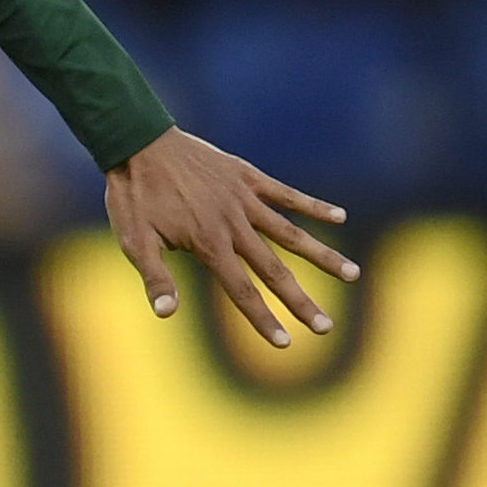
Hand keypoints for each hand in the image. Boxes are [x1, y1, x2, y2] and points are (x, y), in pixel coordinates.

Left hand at [104, 128, 357, 346]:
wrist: (138, 143)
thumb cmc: (132, 196)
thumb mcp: (133, 240)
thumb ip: (155, 277)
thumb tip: (166, 313)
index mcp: (208, 245)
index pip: (242, 291)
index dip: (263, 319)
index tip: (285, 343)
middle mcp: (233, 225)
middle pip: (275, 270)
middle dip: (301, 300)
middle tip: (327, 326)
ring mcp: (244, 200)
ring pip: (292, 233)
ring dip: (323, 256)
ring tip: (353, 274)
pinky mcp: (247, 177)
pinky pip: (287, 194)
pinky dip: (313, 205)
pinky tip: (340, 216)